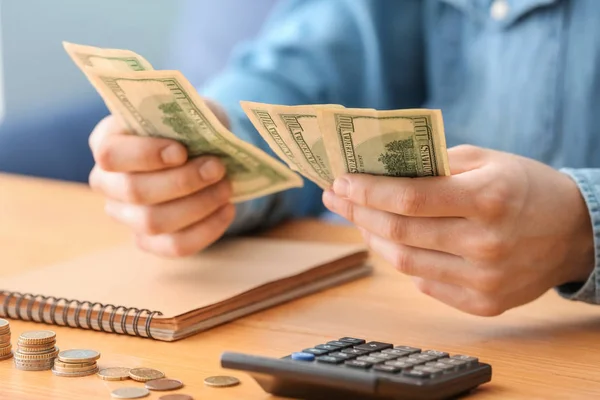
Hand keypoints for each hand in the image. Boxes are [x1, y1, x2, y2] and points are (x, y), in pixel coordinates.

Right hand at [89, 114, 234, 256]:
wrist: (205, 152)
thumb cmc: (191, 128)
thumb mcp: (188, 111)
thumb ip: (185, 116)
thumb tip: (200, 130)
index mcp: (108, 142)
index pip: (110, 154)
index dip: (145, 155)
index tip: (181, 152)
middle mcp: (108, 182)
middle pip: (135, 192)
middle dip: (182, 182)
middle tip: (217, 168)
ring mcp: (125, 215)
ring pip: (154, 223)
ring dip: (198, 205)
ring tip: (226, 188)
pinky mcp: (149, 241)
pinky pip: (175, 246)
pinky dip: (206, 229)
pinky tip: (227, 209)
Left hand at [323, 145, 594, 315]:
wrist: (574, 233)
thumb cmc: (524, 188)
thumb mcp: (486, 160)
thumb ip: (434, 165)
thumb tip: (377, 171)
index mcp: (488, 199)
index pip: (409, 199)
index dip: (367, 191)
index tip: (341, 182)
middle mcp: (486, 244)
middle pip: (400, 232)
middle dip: (359, 213)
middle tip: (337, 199)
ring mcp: (486, 280)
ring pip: (405, 262)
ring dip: (374, 238)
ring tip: (360, 219)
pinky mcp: (485, 304)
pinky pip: (424, 283)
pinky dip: (403, 261)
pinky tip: (393, 242)